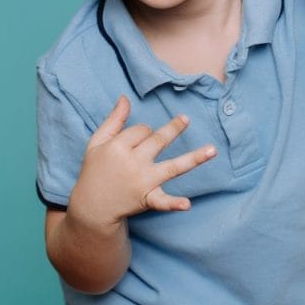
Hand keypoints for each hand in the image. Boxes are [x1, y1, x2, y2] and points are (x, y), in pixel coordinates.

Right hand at [68, 96, 216, 227]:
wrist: (92, 206)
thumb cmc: (94, 170)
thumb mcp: (97, 142)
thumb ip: (113, 120)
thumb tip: (125, 98)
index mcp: (118, 147)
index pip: (141, 130)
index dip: (141, 133)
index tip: (136, 142)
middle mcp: (132, 162)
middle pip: (158, 140)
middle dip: (171, 130)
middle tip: (185, 120)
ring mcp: (142, 181)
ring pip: (172, 167)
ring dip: (194, 158)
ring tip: (212, 150)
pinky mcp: (146, 199)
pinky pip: (162, 202)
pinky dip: (174, 204)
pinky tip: (187, 204)